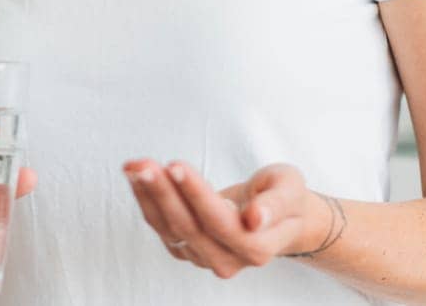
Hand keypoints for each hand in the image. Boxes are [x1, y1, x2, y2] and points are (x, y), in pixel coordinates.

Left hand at [122, 158, 321, 278]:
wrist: (278, 215)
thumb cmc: (286, 197)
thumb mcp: (290, 189)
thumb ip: (275, 204)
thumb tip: (255, 218)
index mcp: (256, 248)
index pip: (219, 223)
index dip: (196, 195)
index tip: (177, 165)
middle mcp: (227, 260)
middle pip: (188, 228)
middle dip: (164, 194)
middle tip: (145, 164)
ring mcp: (203, 257)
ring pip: (169, 229)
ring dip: (148, 195)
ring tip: (134, 165)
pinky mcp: (186, 248)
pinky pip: (161, 226)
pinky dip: (146, 200)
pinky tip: (136, 175)